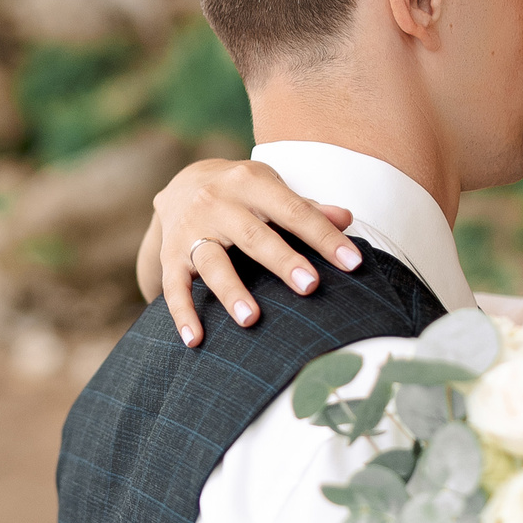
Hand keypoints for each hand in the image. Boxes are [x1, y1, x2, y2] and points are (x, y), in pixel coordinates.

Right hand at [136, 159, 360, 345]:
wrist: (182, 182)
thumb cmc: (243, 192)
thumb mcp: (272, 188)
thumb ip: (306, 207)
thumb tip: (346, 218)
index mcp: (250, 182)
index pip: (293, 211)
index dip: (324, 238)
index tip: (352, 263)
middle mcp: (218, 202)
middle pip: (254, 236)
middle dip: (282, 261)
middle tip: (310, 286)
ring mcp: (191, 228)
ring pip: (212, 261)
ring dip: (231, 290)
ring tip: (251, 319)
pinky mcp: (170, 254)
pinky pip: (175, 286)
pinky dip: (183, 313)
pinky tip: (196, 339)